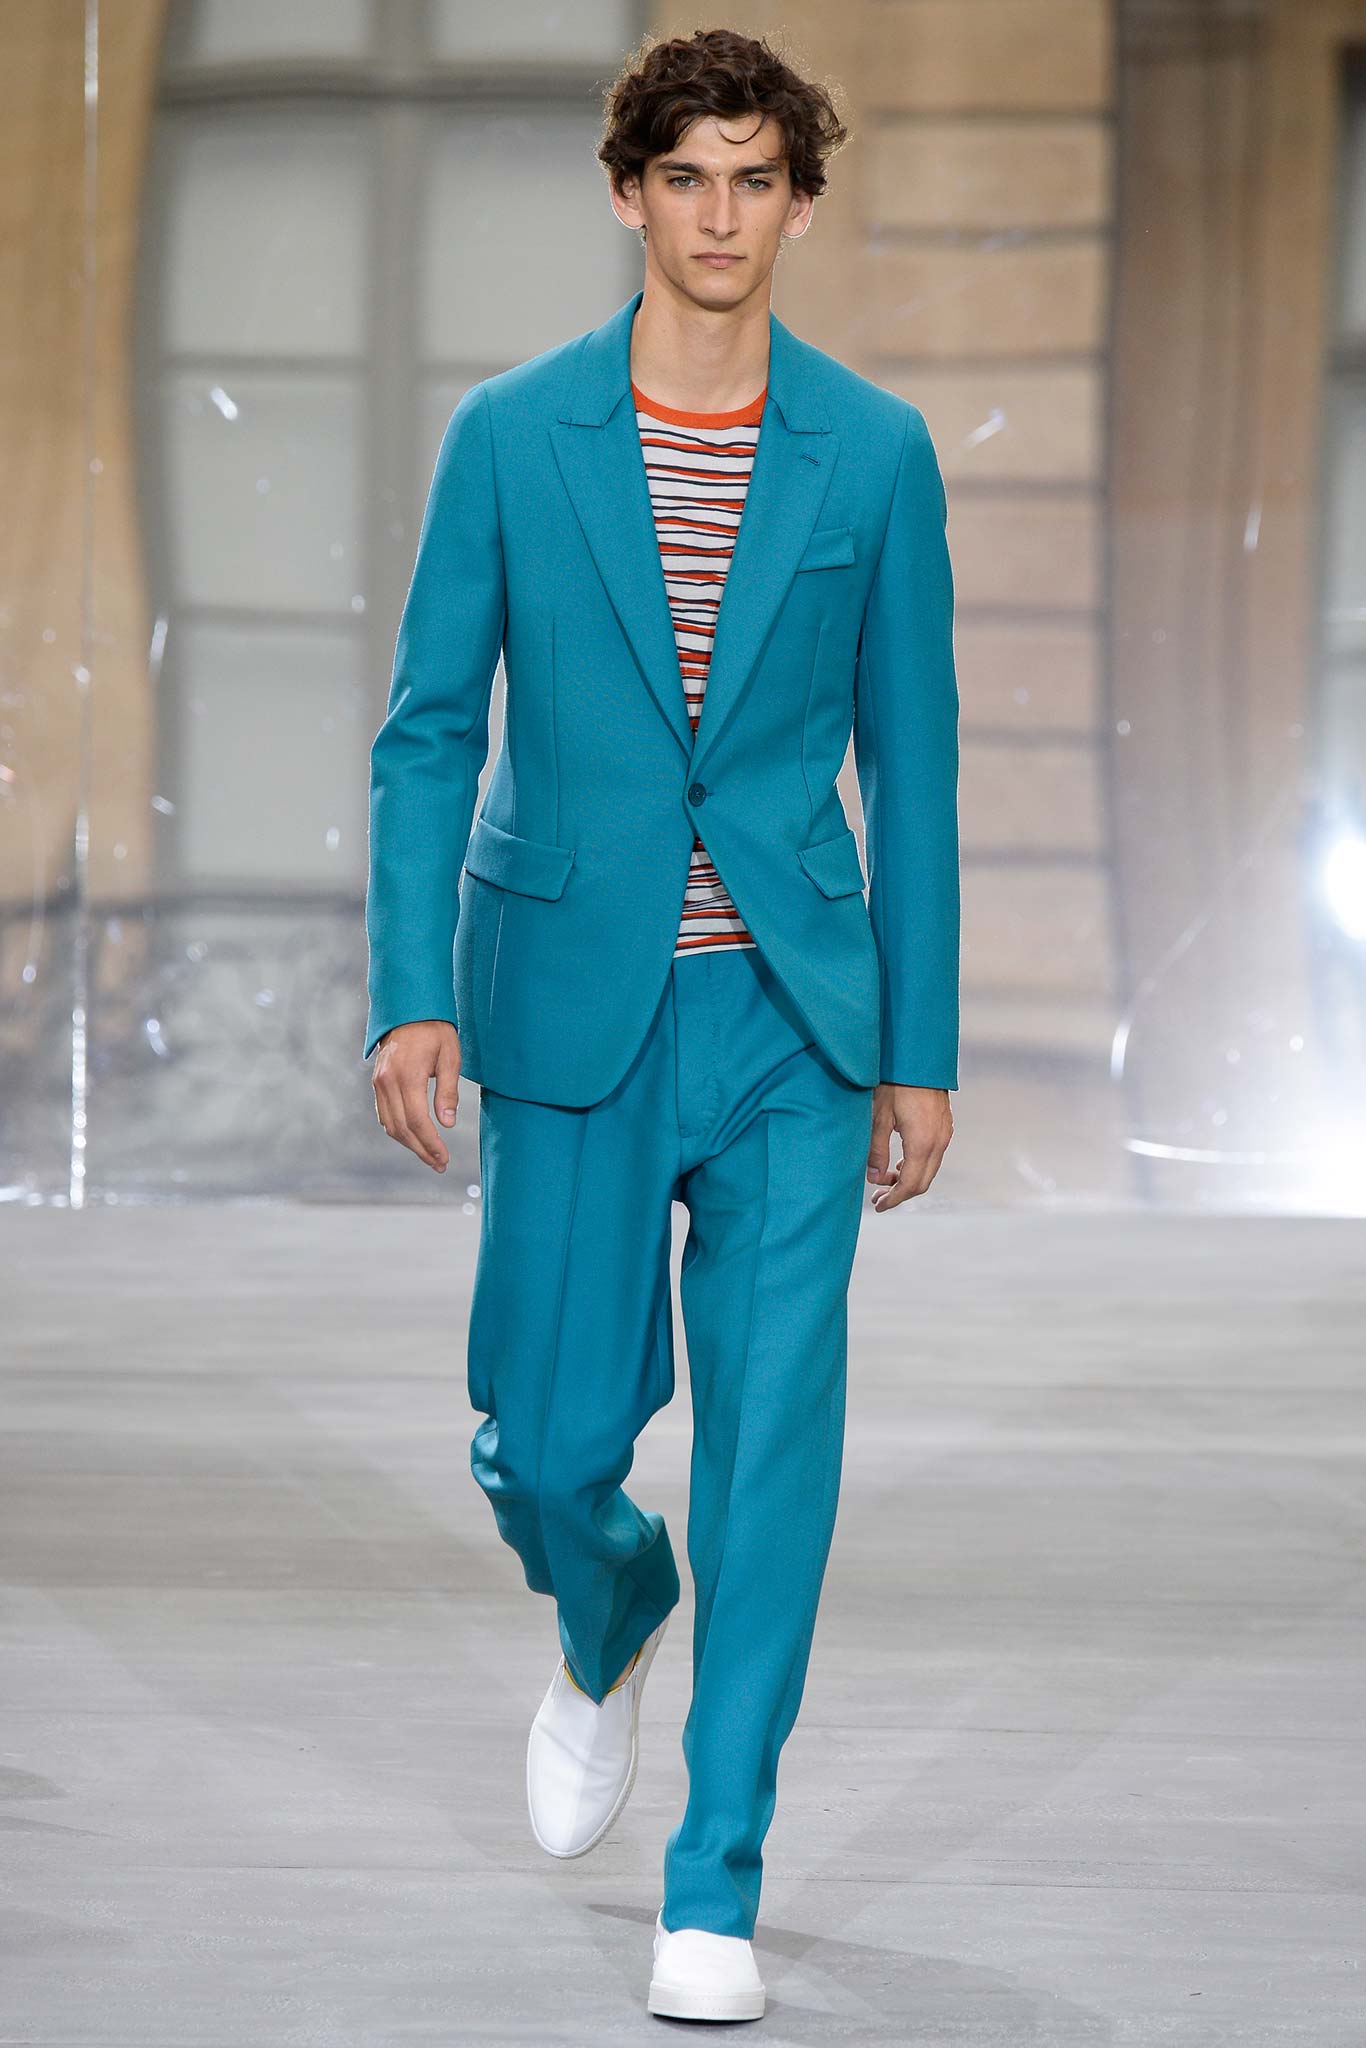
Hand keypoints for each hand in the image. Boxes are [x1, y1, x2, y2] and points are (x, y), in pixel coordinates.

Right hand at [372, 1020, 462, 1172]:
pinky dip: (397, 1130)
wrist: (408, 1009)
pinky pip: (384, 1114)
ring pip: (390, 1124)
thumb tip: (446, 1123)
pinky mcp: (377, 1082)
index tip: (443, 1158)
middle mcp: (387, 1082)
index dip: (430, 1144)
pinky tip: (413, 1137)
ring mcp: (379, 1082)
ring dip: (409, 1144)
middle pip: (402, 1128)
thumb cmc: (435, 1030)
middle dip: (421, 1150)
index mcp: (407, 1076)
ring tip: (429, 1155)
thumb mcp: (450, 1057)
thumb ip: (448, 1092)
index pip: (417, 1121)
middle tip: (439, 1164)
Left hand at [866, 1082, 952, 1211]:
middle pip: (923, 1182)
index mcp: (923, 1143)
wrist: (918, 1056)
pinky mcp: (944, 1125)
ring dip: (908, 1179)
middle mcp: (939, 1141)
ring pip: (929, 1169)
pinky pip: (933, 1155)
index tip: (878, 1205)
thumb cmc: (895, 1082)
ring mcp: (944, 1133)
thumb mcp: (878, 1116)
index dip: (894, 1199)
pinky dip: (917, 1165)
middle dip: (900, 1193)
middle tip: (878, 1197)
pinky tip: (900, 1163)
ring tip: (885, 1180)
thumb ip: (875, 1150)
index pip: (911, 1184)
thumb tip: (873, 1177)